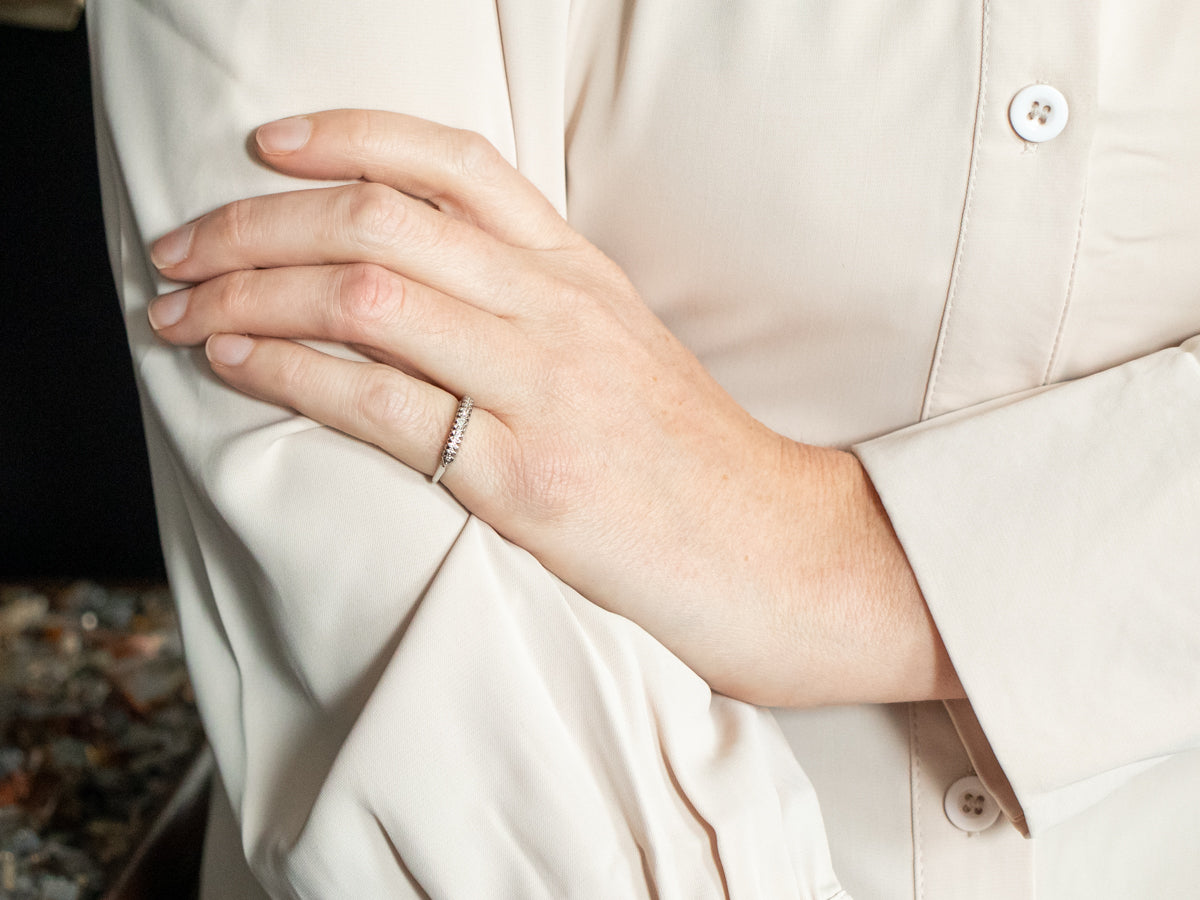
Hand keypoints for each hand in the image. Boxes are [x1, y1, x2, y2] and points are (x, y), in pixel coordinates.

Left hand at [148, 109, 961, 706]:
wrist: (770, 547)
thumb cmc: (683, 457)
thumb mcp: (616, 347)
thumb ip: (530, 304)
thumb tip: (417, 288)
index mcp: (579, 271)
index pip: (453, 164)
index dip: (345, 137)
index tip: (264, 145)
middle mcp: (557, 309)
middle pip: (380, 220)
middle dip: (254, 224)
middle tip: (181, 248)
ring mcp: (544, 387)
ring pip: (365, 297)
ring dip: (248, 296)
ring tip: (179, 309)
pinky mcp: (525, 477)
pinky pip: (379, 405)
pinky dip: (288, 375)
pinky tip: (235, 366)